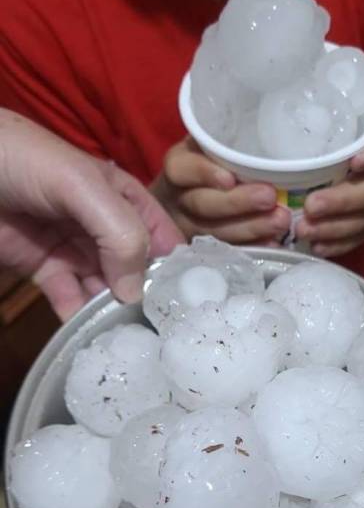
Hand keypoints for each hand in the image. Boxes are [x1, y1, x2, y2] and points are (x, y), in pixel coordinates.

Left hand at [0, 110, 183, 320]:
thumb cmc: (28, 164)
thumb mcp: (85, 188)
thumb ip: (121, 235)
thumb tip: (134, 294)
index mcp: (128, 202)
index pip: (165, 240)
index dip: (180, 270)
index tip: (191, 307)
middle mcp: (108, 229)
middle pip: (139, 271)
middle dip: (148, 300)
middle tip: (161, 336)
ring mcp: (78, 252)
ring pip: (106, 290)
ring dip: (115, 314)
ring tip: (129, 344)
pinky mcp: (47, 271)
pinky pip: (70, 300)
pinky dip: (80, 320)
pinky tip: (91, 338)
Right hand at [153, 135, 290, 244]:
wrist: (184, 197)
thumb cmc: (209, 162)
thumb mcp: (209, 145)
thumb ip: (227, 142)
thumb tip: (271, 127)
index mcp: (179, 165)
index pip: (182, 168)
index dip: (204, 173)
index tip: (229, 178)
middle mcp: (180, 197)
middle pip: (203, 204)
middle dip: (238, 203)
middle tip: (270, 198)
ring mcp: (190, 226)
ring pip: (216, 230)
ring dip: (251, 227)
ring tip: (281, 221)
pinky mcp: (205, 245)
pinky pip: (229, 248)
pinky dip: (253, 245)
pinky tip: (273, 241)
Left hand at [296, 115, 363, 257]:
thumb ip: (342, 106)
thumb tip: (302, 84)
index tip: (356, 160)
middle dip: (339, 202)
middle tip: (311, 206)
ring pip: (361, 221)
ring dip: (332, 229)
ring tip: (303, 230)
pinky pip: (357, 238)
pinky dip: (338, 245)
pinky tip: (316, 247)